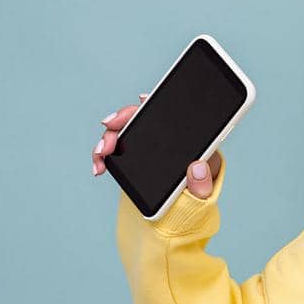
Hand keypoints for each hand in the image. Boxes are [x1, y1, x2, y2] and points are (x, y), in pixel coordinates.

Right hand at [92, 95, 222, 200]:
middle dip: (123, 118)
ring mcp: (147, 143)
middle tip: (110, 128)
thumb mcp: (204, 191)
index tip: (142, 99)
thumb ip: (203, 184)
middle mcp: (164, 135)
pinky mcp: (133, 154)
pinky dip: (103, 155)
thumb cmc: (196, 192)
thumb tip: (197, 168)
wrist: (182, 205)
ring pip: (123, 130)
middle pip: (141, 116)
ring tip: (100, 155)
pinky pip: (114, 148)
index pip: (172, 112)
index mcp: (187, 137)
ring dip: (108, 137)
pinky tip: (99, 167)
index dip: (156, 102)